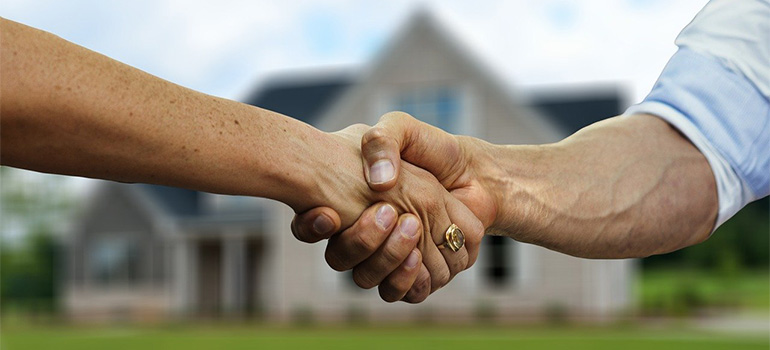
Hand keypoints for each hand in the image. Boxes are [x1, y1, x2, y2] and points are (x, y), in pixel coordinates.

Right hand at [296, 123, 483, 301]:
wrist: (472, 168)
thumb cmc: (430, 149)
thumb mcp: (399, 129)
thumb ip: (381, 141)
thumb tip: (377, 183)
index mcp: (348, 202)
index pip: (314, 225)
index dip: (315, 225)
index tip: (332, 212)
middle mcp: (365, 233)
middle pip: (342, 258)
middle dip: (360, 241)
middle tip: (388, 211)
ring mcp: (391, 256)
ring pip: (369, 278)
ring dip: (386, 257)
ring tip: (409, 226)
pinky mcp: (419, 274)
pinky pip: (402, 293)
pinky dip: (406, 278)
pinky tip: (416, 254)